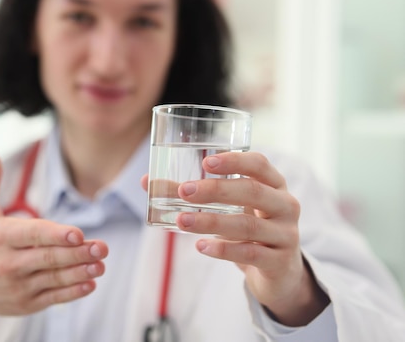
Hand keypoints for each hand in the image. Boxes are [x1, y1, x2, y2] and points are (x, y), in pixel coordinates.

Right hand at [0, 149, 108, 336]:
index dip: (55, 235)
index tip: (78, 233)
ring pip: (54, 279)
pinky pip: (52, 298)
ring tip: (100, 265)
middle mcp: (8, 263)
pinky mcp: (24, 304)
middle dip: (77, 253)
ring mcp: (17, 286)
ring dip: (80, 273)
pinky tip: (90, 284)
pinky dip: (72, 292)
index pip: (32, 234)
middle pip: (48, 258)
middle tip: (101, 248)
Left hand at [142, 151, 328, 325]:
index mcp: (273, 184)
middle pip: (252, 191)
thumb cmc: (248, 226)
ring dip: (211, 222)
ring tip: (182, 221)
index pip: (259, 164)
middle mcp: (285, 205)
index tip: (206, 162)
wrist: (280, 272)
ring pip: (248, 224)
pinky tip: (201, 247)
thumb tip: (147, 182)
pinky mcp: (280, 261)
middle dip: (216, 190)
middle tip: (184, 191)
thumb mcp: (228, 208)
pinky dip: (224, 250)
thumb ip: (192, 193)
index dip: (235, 160)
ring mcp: (286, 234)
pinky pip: (251, 253)